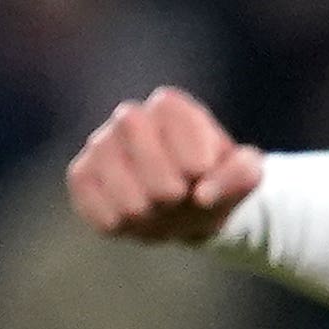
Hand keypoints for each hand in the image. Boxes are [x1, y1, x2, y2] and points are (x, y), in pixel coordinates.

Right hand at [67, 88, 262, 243]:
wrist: (194, 208)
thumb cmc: (220, 182)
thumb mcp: (247, 176)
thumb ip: (241, 175)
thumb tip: (202, 195)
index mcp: (170, 108)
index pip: (166, 107)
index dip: (186, 145)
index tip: (202, 170)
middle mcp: (129, 119)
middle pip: (132, 130)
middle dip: (165, 179)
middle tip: (180, 196)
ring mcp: (99, 146)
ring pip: (111, 174)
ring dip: (146, 208)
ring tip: (162, 210)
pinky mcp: (81, 176)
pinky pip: (93, 203)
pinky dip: (122, 222)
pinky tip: (138, 219)